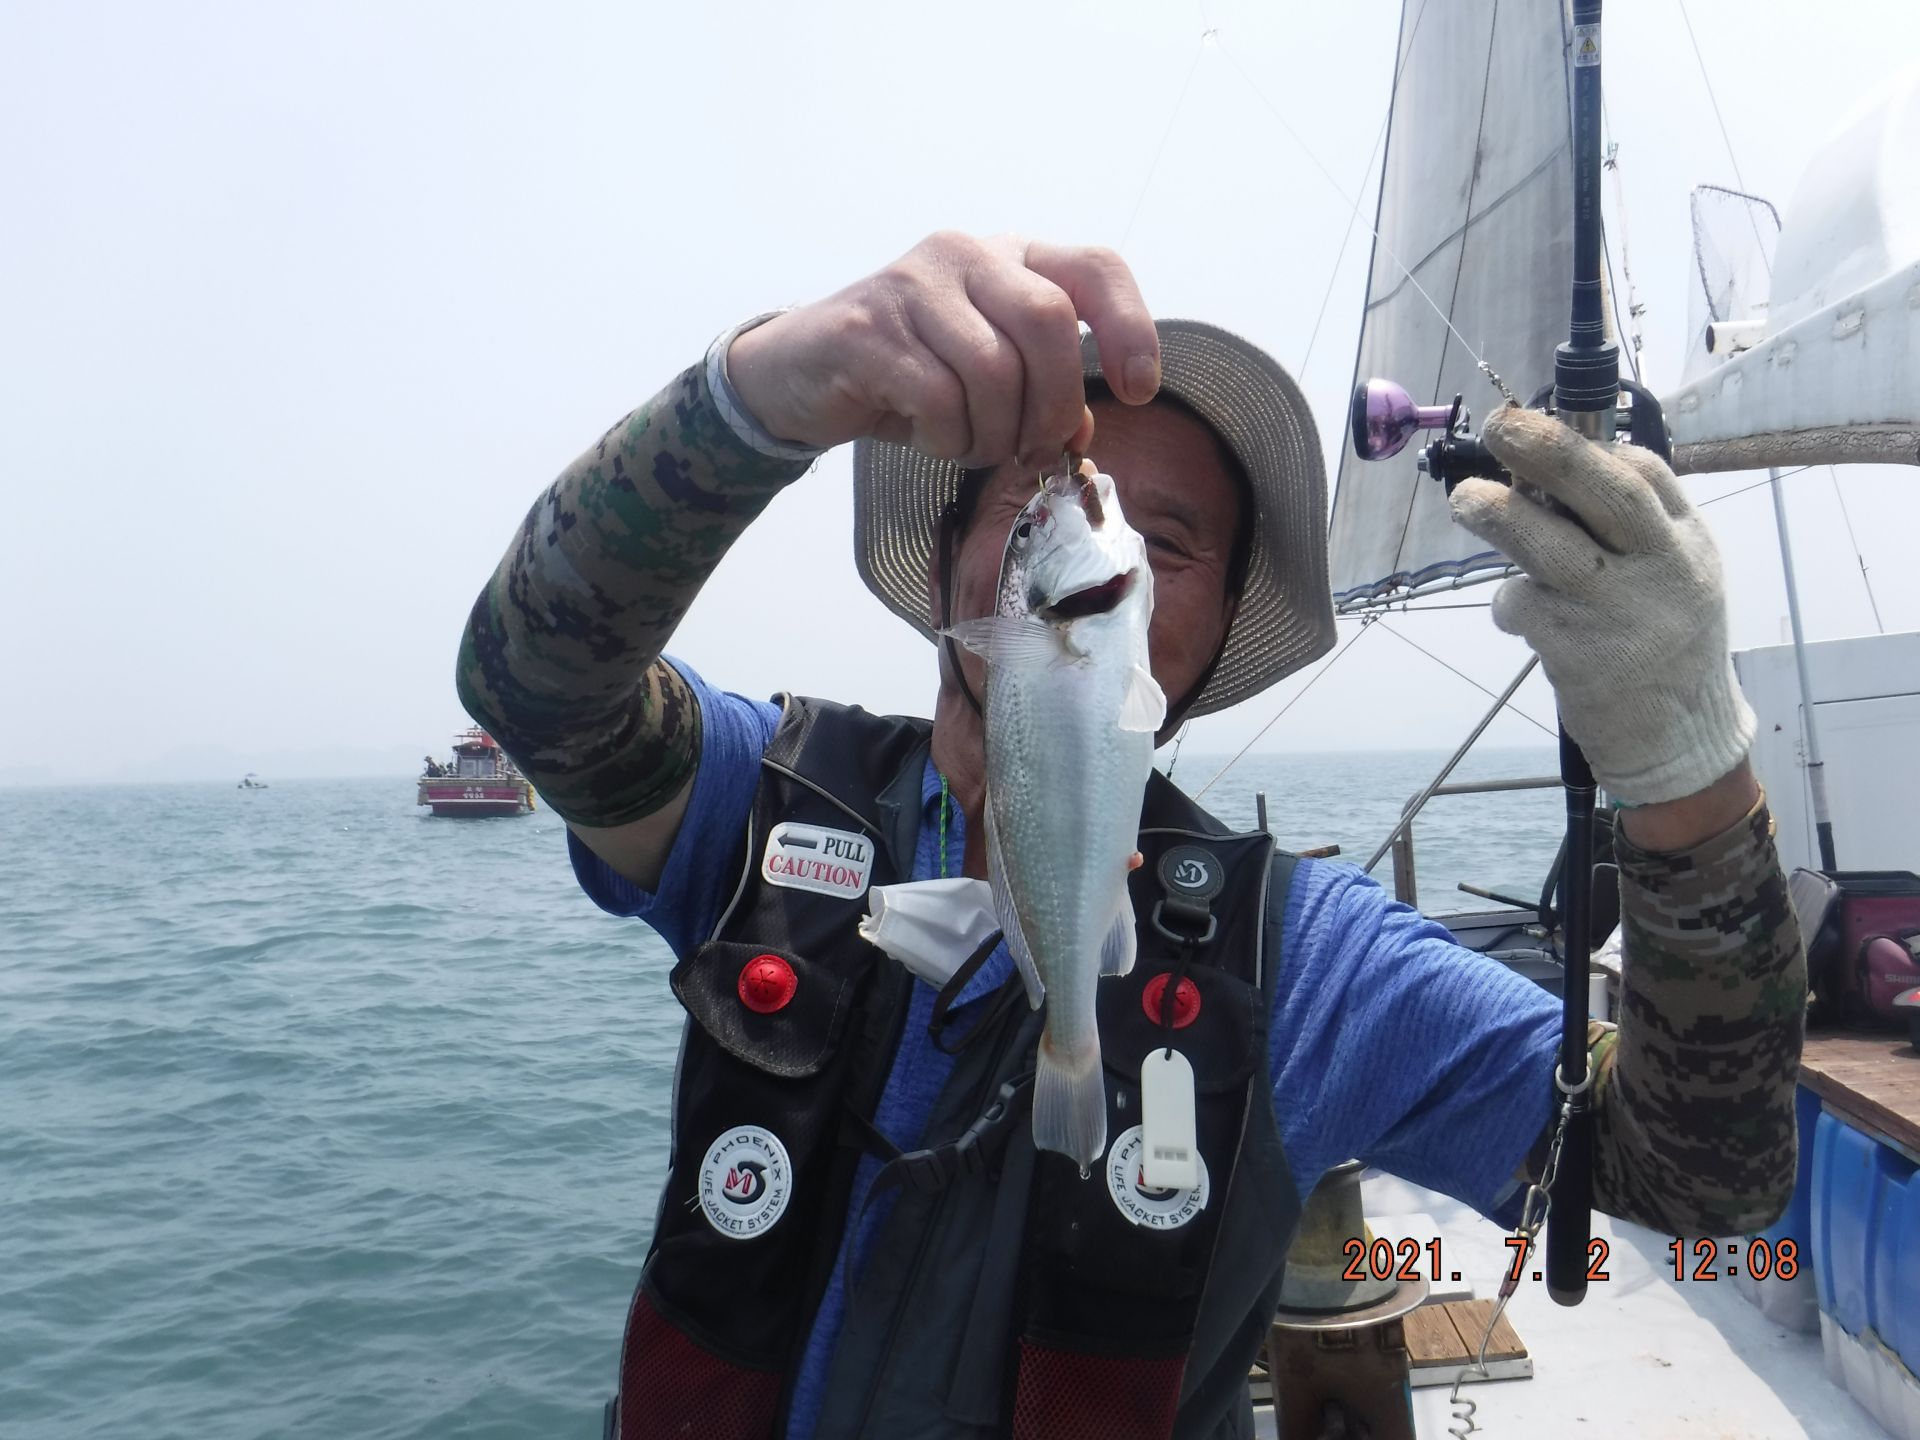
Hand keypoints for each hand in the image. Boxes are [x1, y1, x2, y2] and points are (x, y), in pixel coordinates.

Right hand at [725, 232, 1161, 469]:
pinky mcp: (869, 330)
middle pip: (1050, 322)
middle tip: (1033, 447)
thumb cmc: (907, 376)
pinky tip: (929, 436)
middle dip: (1053, 404)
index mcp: (1007, 257)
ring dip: (992, 433)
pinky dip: (945, 437)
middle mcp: (964, 254)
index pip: (1094, 269)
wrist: (799, 374)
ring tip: (967, 443)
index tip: (1137, 390)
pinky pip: (938, 398)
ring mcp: (913, 284)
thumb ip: (1041, 393)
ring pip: (993, 370)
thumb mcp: (985, 382)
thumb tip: (1080, 429)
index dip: (1130, 328)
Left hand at [1449, 407, 1755, 807]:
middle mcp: (1664, 570)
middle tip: (1500, 425)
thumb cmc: (1667, 647)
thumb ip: (1634, 532)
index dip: (1589, 444)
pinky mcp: (1581, 654)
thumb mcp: (1677, 578)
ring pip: (1551, 547)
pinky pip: (1525, 607)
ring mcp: (1622, 612)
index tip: (1542, 428)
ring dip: (1500, 516)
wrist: (1681, 741)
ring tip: (1464, 500)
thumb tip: (1555, 476)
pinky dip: (1508, 603)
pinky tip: (1515, 613)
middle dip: (1550, 451)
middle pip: (1608, 493)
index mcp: (1689, 544)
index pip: (1644, 475)